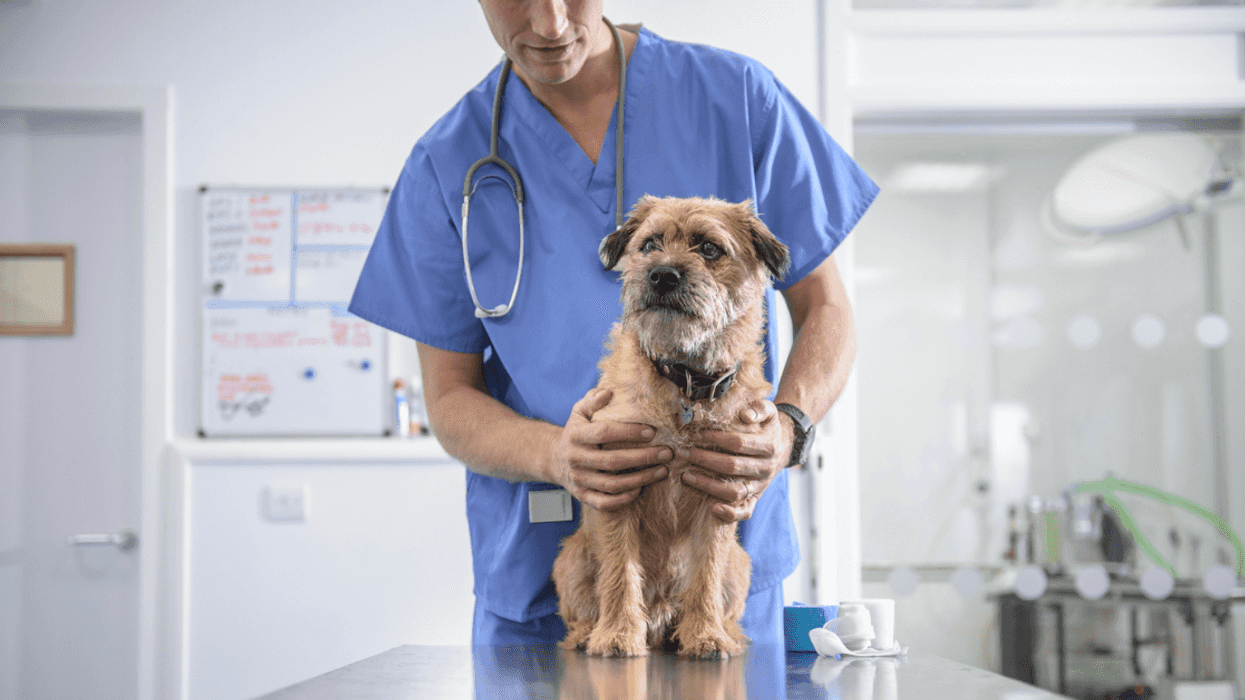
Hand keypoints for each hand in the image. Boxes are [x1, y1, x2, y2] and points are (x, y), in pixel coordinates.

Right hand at [551, 388, 672, 511]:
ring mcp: (579, 480)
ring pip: (612, 484)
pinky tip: (641, 489)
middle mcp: (576, 459)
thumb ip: (592, 400)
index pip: (604, 433)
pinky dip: (624, 498)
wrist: (554, 459)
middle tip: (667, 453)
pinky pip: (605, 502)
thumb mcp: (579, 412)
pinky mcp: (583, 496)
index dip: (629, 432)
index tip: (652, 431)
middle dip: (644, 457)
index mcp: (576, 435)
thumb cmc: (575, 431)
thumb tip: (608, 392)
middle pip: (613, 461)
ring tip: (662, 471)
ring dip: (641, 479)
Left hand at [681, 400, 793, 521]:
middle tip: (683, 453)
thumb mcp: (770, 411)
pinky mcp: (756, 498)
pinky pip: (746, 512)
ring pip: (735, 491)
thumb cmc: (768, 427)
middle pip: (732, 467)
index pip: (739, 443)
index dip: (717, 438)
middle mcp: (766, 469)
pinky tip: (712, 508)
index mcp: (769, 446)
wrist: (784, 447)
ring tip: (686, 476)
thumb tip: (745, 415)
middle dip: (704, 460)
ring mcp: (760, 486)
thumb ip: (760, 408)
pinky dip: (730, 514)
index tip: (697, 434)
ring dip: (709, 485)